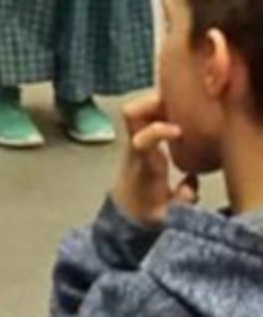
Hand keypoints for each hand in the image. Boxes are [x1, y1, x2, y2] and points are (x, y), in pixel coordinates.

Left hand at [113, 92, 200, 225]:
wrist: (125, 212)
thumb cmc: (146, 211)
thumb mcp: (165, 214)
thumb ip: (180, 202)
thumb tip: (191, 183)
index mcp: (143, 164)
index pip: (141, 140)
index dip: (159, 131)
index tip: (179, 131)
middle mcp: (135, 146)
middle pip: (132, 113)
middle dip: (153, 104)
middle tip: (180, 104)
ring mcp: (135, 140)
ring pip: (136, 109)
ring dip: (156, 102)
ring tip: (181, 105)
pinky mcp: (139, 138)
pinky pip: (144, 114)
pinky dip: (159, 108)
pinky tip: (178, 113)